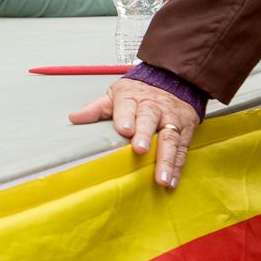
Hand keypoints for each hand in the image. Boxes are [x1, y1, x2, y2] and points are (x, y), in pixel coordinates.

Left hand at [68, 78, 199, 188]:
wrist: (172, 80)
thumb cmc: (139, 93)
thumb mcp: (116, 95)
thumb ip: (96, 108)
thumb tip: (74, 117)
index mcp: (133, 97)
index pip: (127, 105)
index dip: (125, 117)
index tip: (124, 129)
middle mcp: (154, 106)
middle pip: (149, 118)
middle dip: (145, 134)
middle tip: (139, 149)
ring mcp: (171, 118)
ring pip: (170, 138)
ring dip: (166, 159)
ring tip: (161, 178)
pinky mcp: (185, 129)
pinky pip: (182, 149)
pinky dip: (178, 166)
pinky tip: (172, 180)